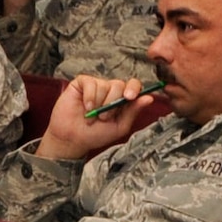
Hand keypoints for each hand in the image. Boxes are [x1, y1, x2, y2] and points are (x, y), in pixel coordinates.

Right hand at [39, 74, 153, 160]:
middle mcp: (109, 90)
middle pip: (119, 84)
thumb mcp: (119, 126)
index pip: (133, 85)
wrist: (73, 138)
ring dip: (99, 103)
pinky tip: (86, 107)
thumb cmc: (95, 134)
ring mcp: (95, 86)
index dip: (133, 88)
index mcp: (122, 99)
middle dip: (112, 103)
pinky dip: (89, 97)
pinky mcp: (81, 84)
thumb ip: (133, 111)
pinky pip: (89, 83)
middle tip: (104, 117)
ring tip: (92, 114)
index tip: (129, 97)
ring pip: (104, 85)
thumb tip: (148, 98)